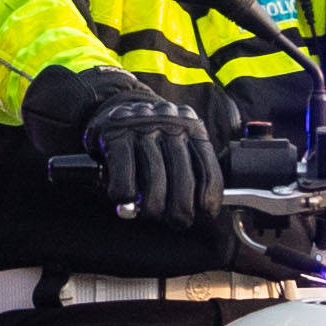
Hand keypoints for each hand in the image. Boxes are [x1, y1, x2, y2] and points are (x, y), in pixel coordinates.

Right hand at [84, 88, 216, 229]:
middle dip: (181, 208)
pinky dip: (125, 192)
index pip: (208, 167)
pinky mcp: (116, 133)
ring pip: (154, 176)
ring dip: (153, 205)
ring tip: (151, 214)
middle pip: (183, 177)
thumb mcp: (177, 139)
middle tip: (177, 221)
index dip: (210, 195)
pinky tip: (125, 199)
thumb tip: (198, 205)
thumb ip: (189, 165)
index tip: (207, 212)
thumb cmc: (151, 133)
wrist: (115, 103)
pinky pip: (124, 171)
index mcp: (192, 127)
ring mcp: (143, 128)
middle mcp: (170, 125)